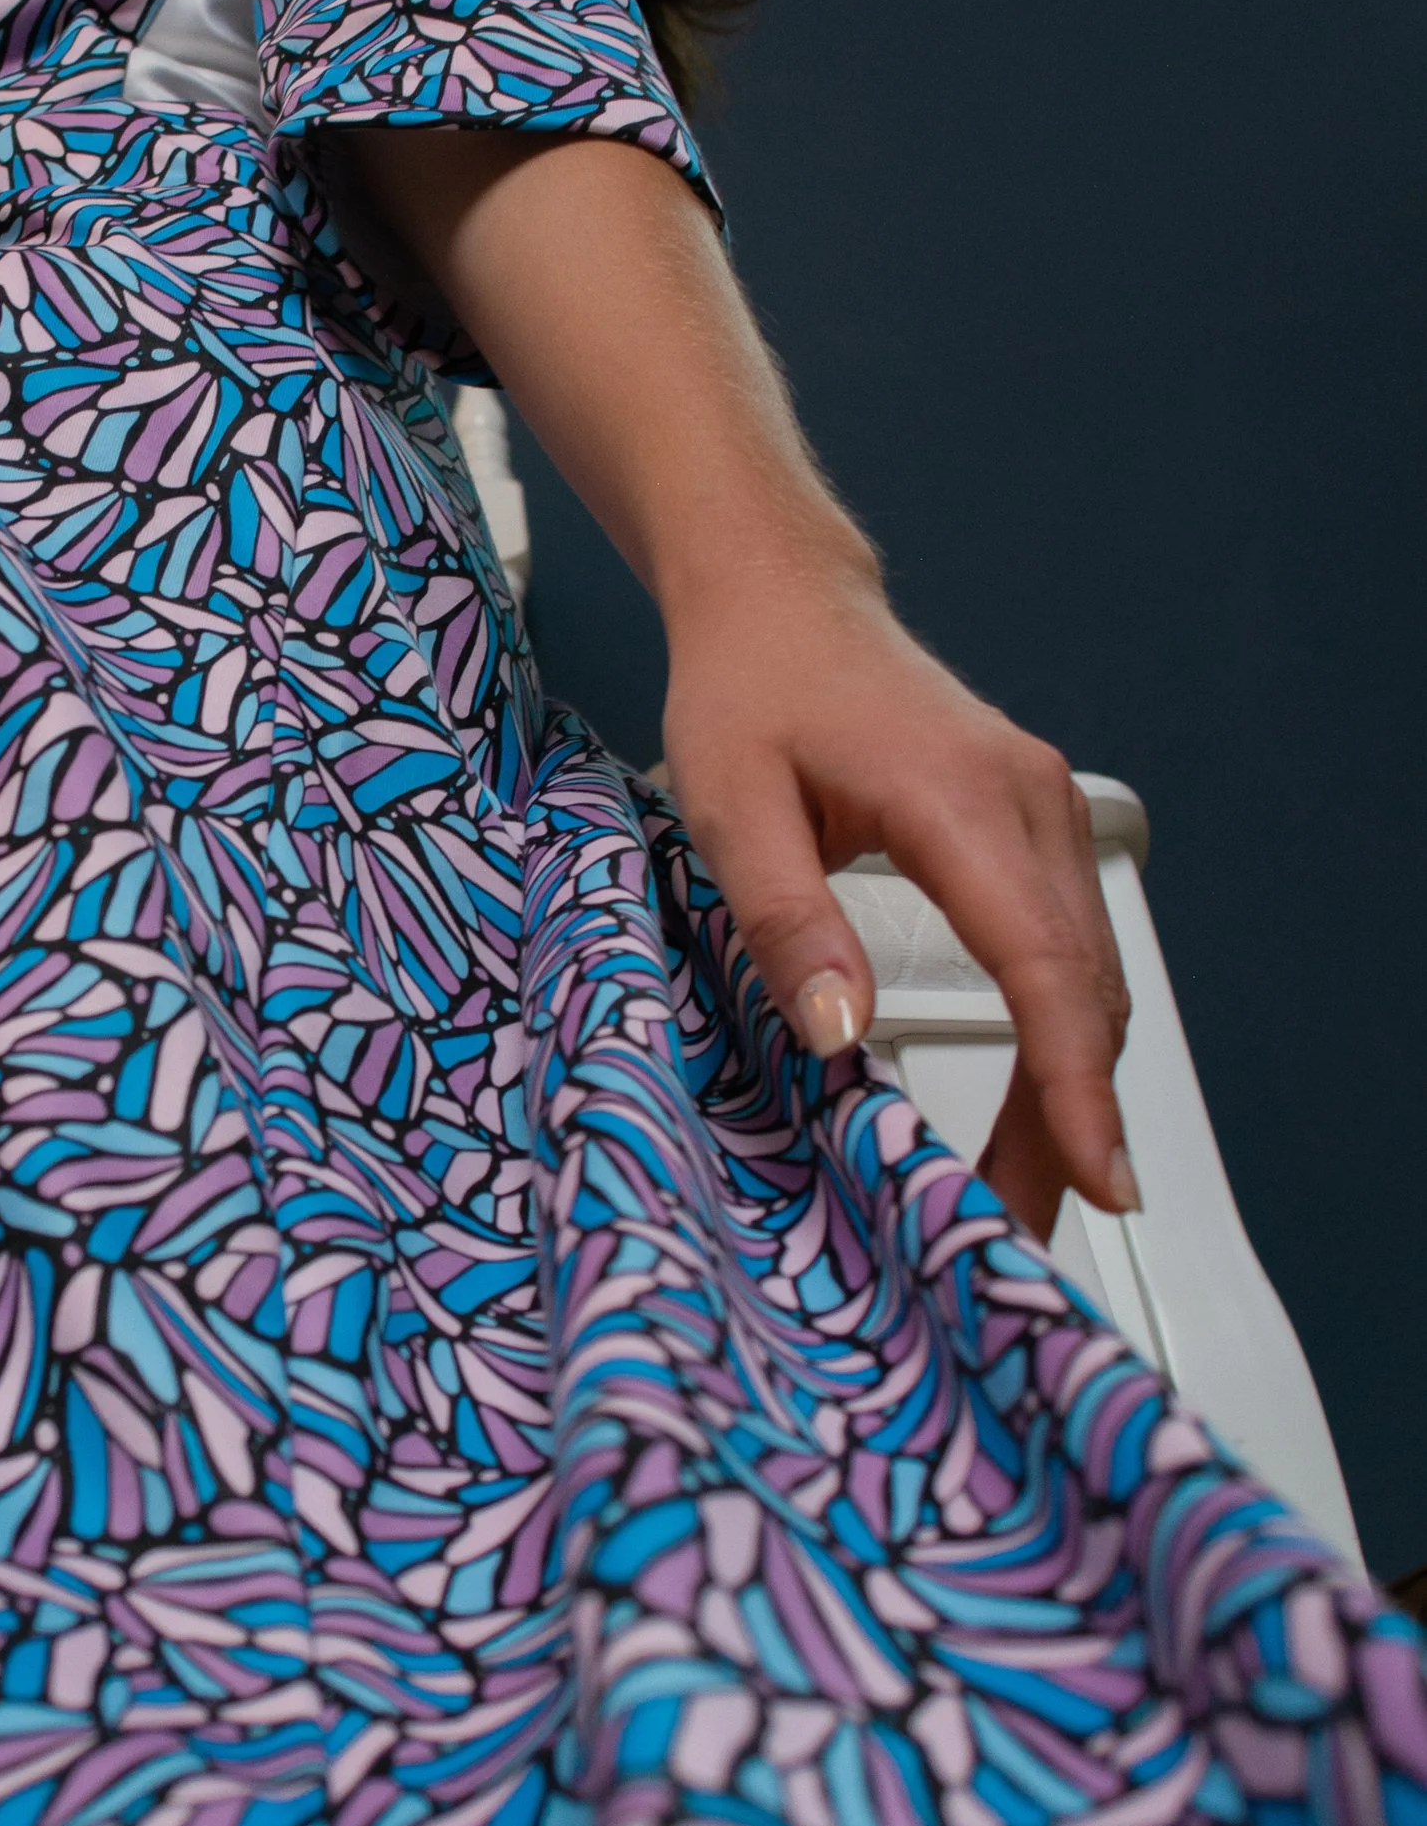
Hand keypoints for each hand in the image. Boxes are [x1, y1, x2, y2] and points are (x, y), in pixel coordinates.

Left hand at [659, 558, 1132, 1240]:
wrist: (781, 598)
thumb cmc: (749, 688)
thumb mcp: (727, 804)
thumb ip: (787, 921)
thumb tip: (847, 1034)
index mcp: (961, 799)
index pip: (1044, 965)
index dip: (1072, 1083)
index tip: (1096, 1174)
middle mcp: (1028, 803)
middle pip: (1081, 992)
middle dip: (1065, 1120)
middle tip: (1022, 1227)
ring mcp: (1042, 810)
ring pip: (1087, 978)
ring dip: (1067, 1087)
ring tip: (1024, 1190)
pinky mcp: (1033, 826)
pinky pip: (1069, 947)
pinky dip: (1061, 1033)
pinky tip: (1035, 1101)